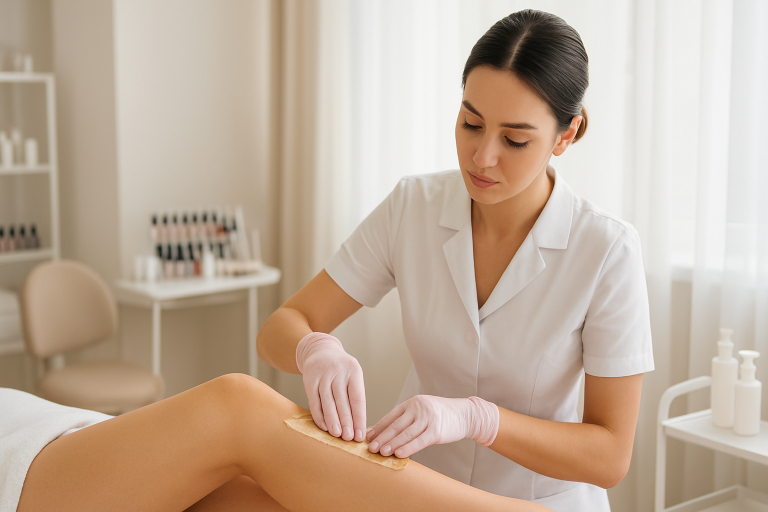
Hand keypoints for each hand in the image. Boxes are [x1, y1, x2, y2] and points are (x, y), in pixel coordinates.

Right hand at [296, 332, 365, 441]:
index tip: (360, 434)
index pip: (357, 398)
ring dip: (333, 421)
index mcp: (353, 370)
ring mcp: (322, 375)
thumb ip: (355, 394)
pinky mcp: (309, 380)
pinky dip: (319, 416)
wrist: (321, 350)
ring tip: (338, 435)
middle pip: (342, 401)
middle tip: (349, 438)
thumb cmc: (342, 369)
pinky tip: (324, 427)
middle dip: (347, 422)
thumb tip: (359, 424)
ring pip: (328, 402)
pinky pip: (314, 402)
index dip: (359, 417)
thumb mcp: (353, 374)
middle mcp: (338, 372)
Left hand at [367, 394, 498, 458]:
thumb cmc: (440, 415)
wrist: (465, 414)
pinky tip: (398, 454)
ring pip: (405, 434)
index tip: (367, 438)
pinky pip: (419, 441)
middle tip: (370, 448)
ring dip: (391, 444)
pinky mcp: (437, 430)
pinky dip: (408, 448)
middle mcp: (418, 408)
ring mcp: (428, 418)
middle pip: (396, 425)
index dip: (378, 428)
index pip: (391, 416)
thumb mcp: (422, 412)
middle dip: (382, 438)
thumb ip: (405, 420)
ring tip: (380, 453)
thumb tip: (383, 433)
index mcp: (412, 403)